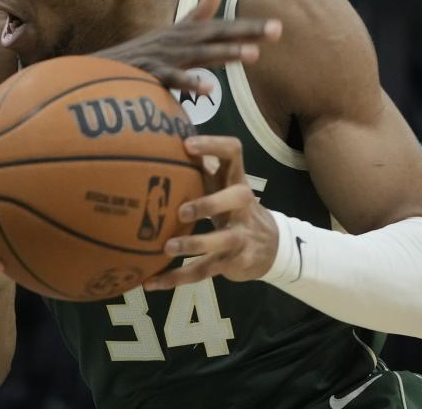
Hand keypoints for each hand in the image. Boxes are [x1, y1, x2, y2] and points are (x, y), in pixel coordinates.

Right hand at [95, 0, 281, 93]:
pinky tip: (207, 88)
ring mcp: (164, 57)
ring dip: (226, 53)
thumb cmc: (138, 54)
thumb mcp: (170, 32)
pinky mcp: (150, 73)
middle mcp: (177, 42)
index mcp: (184, 34)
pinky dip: (188, 82)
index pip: (222, 29)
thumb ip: (195, 16)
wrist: (101, 69)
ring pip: (200, 54)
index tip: (278, 28)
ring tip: (252, 55)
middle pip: (217, 36)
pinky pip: (172, 78)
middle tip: (277, 31)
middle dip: (247, 33)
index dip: (249, 28)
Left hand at [142, 135, 278, 289]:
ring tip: (166, 248)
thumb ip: (200, 167)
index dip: (213, 146)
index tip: (187, 144)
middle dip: (210, 203)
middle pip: (238, 197)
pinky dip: (175, 278)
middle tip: (181, 210)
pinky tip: (150, 283)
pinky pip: (204, 271)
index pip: (233, 153)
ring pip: (221, 241)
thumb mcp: (222, 185)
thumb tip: (163, 138)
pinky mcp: (233, 262)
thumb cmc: (233, 207)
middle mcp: (242, 206)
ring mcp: (240, 236)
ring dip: (194, 244)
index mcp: (236, 180)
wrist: (270, 247)